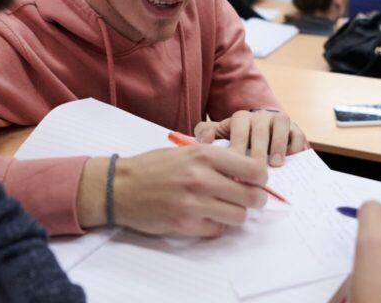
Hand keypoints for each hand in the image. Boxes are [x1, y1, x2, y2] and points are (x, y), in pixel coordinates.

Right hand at [111, 146, 267, 236]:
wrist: (120, 186)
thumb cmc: (153, 167)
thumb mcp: (186, 151)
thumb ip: (216, 159)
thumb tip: (248, 172)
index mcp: (204, 155)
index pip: (254, 169)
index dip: (261, 178)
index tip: (256, 181)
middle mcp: (201, 178)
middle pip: (252, 196)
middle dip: (255, 199)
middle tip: (248, 199)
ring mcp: (193, 203)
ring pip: (239, 216)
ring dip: (236, 214)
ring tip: (225, 208)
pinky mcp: (185, 224)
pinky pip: (217, 230)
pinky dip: (216, 225)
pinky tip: (207, 216)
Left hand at [194, 109, 307, 166]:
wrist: (264, 143)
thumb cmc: (239, 146)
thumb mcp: (221, 140)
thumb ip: (208, 136)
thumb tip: (203, 139)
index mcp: (240, 118)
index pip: (238, 129)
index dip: (237, 148)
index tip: (234, 167)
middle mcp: (260, 116)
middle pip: (260, 130)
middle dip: (258, 152)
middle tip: (255, 173)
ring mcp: (279, 120)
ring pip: (280, 126)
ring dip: (278, 145)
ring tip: (275, 165)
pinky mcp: (296, 129)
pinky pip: (297, 134)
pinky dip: (295, 146)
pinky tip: (291, 161)